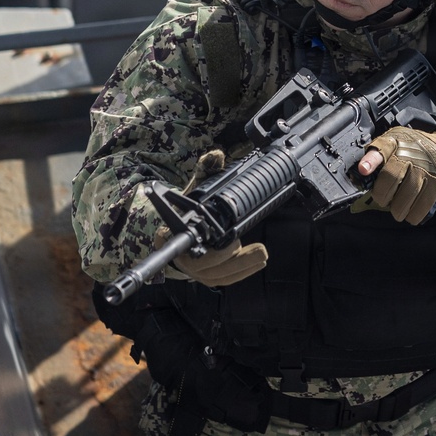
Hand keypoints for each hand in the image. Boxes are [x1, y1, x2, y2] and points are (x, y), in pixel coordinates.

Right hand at [166, 147, 267, 284]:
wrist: (180, 232)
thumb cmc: (188, 209)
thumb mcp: (195, 186)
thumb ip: (205, 169)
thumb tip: (216, 156)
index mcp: (174, 235)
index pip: (181, 242)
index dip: (195, 243)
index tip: (213, 239)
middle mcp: (184, 257)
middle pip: (205, 265)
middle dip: (226, 256)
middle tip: (241, 243)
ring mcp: (197, 270)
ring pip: (219, 274)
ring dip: (240, 266)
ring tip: (260, 254)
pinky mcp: (210, 277)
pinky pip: (225, 279)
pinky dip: (242, 272)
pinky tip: (258, 263)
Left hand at [358, 126, 435, 224]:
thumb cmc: (414, 151)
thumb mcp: (396, 144)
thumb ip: (378, 156)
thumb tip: (361, 174)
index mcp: (396, 141)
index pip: (381, 147)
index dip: (371, 160)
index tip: (363, 170)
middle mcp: (411, 152)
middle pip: (391, 177)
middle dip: (382, 195)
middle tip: (382, 200)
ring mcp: (426, 167)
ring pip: (406, 194)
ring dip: (398, 209)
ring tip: (397, 211)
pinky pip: (422, 205)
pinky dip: (413, 215)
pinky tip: (410, 214)